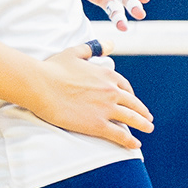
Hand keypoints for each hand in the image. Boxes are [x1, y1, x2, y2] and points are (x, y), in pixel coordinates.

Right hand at [16, 40, 152, 149]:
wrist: (40, 85)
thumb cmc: (53, 68)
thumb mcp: (75, 52)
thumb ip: (93, 48)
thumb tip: (110, 43)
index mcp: (107, 75)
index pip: (125, 87)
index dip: (131, 95)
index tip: (133, 101)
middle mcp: (111, 92)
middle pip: (133, 104)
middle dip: (142, 112)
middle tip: (147, 118)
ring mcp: (106, 109)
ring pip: (131, 119)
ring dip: (142, 125)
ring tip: (147, 129)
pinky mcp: (97, 125)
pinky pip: (120, 134)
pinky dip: (130, 141)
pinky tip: (135, 144)